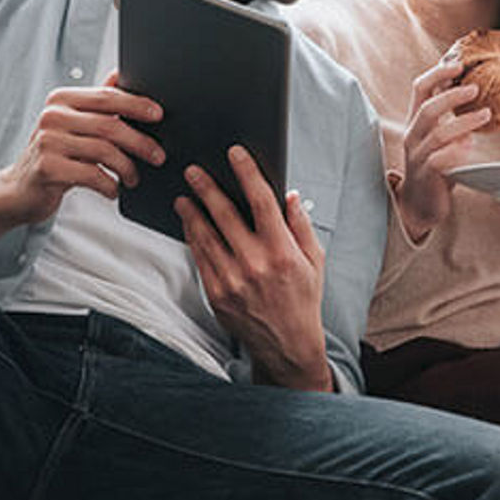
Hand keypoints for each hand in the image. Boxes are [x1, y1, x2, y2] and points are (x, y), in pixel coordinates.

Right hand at [0, 73, 164, 224]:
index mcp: (61, 100)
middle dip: (140, 142)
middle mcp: (52, 116)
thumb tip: (120, 74)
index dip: (136, 104)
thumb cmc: (53, 156)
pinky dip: (110, 185)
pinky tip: (113, 190)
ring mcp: (47, 141)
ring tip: (134, 179)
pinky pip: (92, 175)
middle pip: (109, 125)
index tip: (158, 115)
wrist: (19, 190)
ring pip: (104, 151)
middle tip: (158, 156)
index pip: (106, 96)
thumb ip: (95, 103)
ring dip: (127, 168)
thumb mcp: (72, 125)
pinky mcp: (47, 168)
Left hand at [177, 146, 333, 390]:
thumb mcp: (315, 261)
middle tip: (193, 171)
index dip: (246, 173)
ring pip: (205, 235)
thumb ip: (301, 226)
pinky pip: (200, 258)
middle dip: (207, 187)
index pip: (261, 201)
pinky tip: (189, 224)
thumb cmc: (303, 300)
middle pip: (225, 214)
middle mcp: (255, 265)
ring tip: (184, 195)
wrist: (286, 345)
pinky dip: (192, 237)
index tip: (235, 154)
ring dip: (192, 211)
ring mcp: (232, 280)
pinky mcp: (216, 294)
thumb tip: (289, 195)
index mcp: (283, 252)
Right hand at [393, 53, 492, 241]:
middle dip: (452, 96)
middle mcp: (412, 135)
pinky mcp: (426, 175)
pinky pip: (440, 160)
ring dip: (463, 122)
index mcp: (416, 121)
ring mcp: (417, 156)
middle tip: (476, 88)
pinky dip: (457, 151)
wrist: (421, 204)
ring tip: (486, 114)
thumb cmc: (435, 165)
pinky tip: (471, 146)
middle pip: (427, 108)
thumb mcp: (439, 136)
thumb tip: (473, 89)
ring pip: (437, 134)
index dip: (437, 73)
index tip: (458, 64)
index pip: (420, 88)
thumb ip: (449, 116)